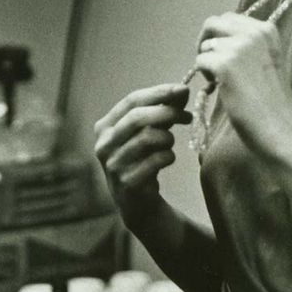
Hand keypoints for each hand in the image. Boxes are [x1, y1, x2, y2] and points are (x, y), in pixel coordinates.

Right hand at [93, 83, 189, 227]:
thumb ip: (162, 111)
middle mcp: (104, 144)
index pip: (132, 101)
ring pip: (148, 138)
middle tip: (188, 116)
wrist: (137, 202)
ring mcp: (113, 164)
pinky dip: (168, 156)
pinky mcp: (127, 183)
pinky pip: (156, 161)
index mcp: (105, 127)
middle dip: (167, 112)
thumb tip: (182, 90)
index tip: (182, 89)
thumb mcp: (149, 132)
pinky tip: (167, 159)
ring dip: (167, 138)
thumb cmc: (143, 159)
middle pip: (138, 117)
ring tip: (170, 144)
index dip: (158, 93)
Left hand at [194, 13, 291, 152]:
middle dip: (206, 41)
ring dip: (207, 62)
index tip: (221, 53)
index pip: (230, 19)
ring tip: (219, 81)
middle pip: (213, 23)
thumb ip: (247, 46)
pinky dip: (204, 75)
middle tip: (209, 63)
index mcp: (266, 30)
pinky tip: (217, 88)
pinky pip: (200, 61)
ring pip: (206, 45)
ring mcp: (239, 47)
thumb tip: (217, 41)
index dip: (220, 35)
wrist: (281, 127)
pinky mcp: (225, 64)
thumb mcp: (265, 60)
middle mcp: (253, 33)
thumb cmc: (273, 100)